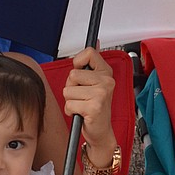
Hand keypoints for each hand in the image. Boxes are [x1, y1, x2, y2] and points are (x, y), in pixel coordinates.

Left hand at [63, 46, 115, 162]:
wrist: (101, 132)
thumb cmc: (96, 108)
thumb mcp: (95, 83)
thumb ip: (92, 63)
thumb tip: (96, 42)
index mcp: (106, 73)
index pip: (89, 53)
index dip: (78, 63)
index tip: (82, 75)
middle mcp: (106, 81)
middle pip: (73, 74)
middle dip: (71, 87)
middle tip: (82, 96)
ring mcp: (101, 94)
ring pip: (68, 90)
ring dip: (71, 101)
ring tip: (82, 106)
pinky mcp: (94, 107)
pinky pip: (69, 103)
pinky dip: (71, 111)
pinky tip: (82, 114)